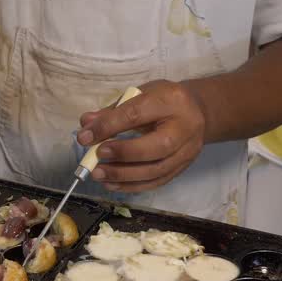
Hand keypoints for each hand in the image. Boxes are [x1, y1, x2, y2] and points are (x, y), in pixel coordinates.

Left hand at [76, 80, 206, 192]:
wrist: (197, 110)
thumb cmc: (162, 100)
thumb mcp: (139, 94)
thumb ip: (113, 111)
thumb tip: (86, 125)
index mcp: (171, 100)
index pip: (137, 114)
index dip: (108, 127)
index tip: (84, 137)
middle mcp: (185, 127)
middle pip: (156, 147)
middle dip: (123, 154)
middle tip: (97, 156)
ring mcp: (188, 151)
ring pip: (156, 170)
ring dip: (124, 175)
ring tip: (99, 174)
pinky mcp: (183, 167)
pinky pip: (157, 182)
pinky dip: (132, 186)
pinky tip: (112, 184)